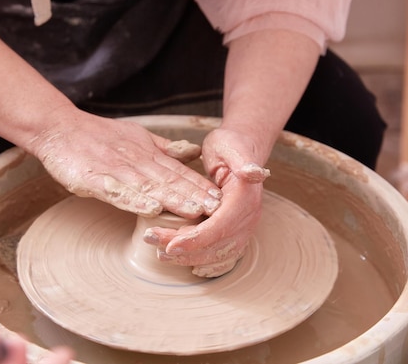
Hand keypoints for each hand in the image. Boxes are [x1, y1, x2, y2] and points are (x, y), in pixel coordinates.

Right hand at [31, 111, 222, 217]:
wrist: (60, 128)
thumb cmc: (99, 136)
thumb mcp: (137, 137)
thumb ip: (165, 148)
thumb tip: (194, 151)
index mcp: (147, 155)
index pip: (179, 172)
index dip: (200, 185)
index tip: (222, 198)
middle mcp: (136, 163)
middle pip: (170, 181)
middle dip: (195, 196)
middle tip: (218, 209)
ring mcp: (116, 171)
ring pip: (149, 187)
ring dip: (173, 200)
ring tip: (194, 211)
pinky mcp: (94, 180)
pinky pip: (116, 192)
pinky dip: (134, 200)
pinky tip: (150, 209)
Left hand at [144, 127, 268, 276]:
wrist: (242, 148)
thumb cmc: (232, 145)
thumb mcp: (232, 146)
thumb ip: (243, 160)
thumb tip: (254, 173)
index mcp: (245, 200)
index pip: (220, 227)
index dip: (196, 239)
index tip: (171, 244)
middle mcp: (247, 218)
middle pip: (215, 245)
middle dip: (184, 250)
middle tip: (154, 243)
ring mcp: (243, 227)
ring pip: (217, 254)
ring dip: (189, 257)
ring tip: (160, 253)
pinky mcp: (234, 230)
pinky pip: (220, 254)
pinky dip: (202, 260)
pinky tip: (183, 261)